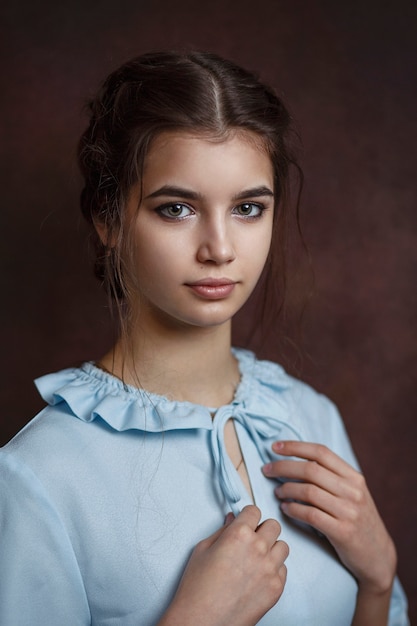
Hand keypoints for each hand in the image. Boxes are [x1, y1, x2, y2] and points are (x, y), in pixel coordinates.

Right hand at [160, 505, 287, 625]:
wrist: (202, 622)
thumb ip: (222, 531)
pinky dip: (274, 569)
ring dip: (271, 548)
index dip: (248, 516)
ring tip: (256, 558)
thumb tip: (232, 521)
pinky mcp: (276, 588)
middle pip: (273, 526)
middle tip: (251, 539)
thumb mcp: (202, 550)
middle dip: (262, 529)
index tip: (245, 521)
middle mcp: (258, 549)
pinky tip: (258, 575)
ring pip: (283, 546)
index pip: (254, 511)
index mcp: (239, 534)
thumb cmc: (197, 589)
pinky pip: (283, 569)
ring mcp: (270, 569)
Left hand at [263, 441, 396, 594]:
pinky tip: (285, 508)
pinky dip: (293, 509)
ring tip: (277, 492)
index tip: (275, 447)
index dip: (295, 447)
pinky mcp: (342, 532)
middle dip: (283, 467)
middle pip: (310, 469)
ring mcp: (349, 511)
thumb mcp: (353, 493)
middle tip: (266, 470)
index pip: (321, 452)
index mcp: (354, 477)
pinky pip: (310, 515)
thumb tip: (296, 460)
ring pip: (308, 491)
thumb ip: (331, 477)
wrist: (377, 555)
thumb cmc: (357, 520)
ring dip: (286, 489)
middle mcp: (353, 491)